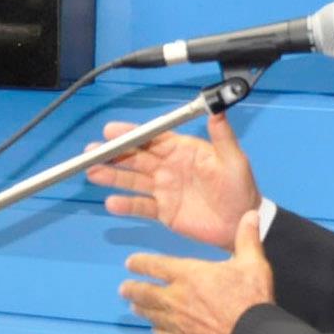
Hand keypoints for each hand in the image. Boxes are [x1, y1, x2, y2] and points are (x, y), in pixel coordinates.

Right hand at [88, 111, 261, 247]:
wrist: (241, 223)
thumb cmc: (240, 189)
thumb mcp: (234, 160)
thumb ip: (223, 136)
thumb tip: (217, 109)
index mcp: (184, 151)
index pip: (153, 139)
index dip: (132, 134)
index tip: (111, 130)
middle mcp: (169, 167)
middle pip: (136, 158)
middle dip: (113, 154)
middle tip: (92, 151)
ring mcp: (164, 189)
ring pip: (133, 180)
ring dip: (112, 176)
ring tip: (93, 173)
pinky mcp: (164, 211)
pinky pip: (141, 206)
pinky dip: (126, 205)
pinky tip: (112, 202)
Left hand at [119, 212, 273, 333]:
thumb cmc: (251, 300)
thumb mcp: (253, 264)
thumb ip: (247, 239)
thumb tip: (250, 214)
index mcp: (189, 275)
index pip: (155, 266)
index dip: (140, 263)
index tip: (130, 263)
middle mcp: (177, 298)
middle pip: (145, 293)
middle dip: (132, 289)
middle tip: (123, 289)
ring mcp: (178, 323)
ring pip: (151, 315)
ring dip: (141, 309)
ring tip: (134, 307)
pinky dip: (158, 330)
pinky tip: (156, 330)